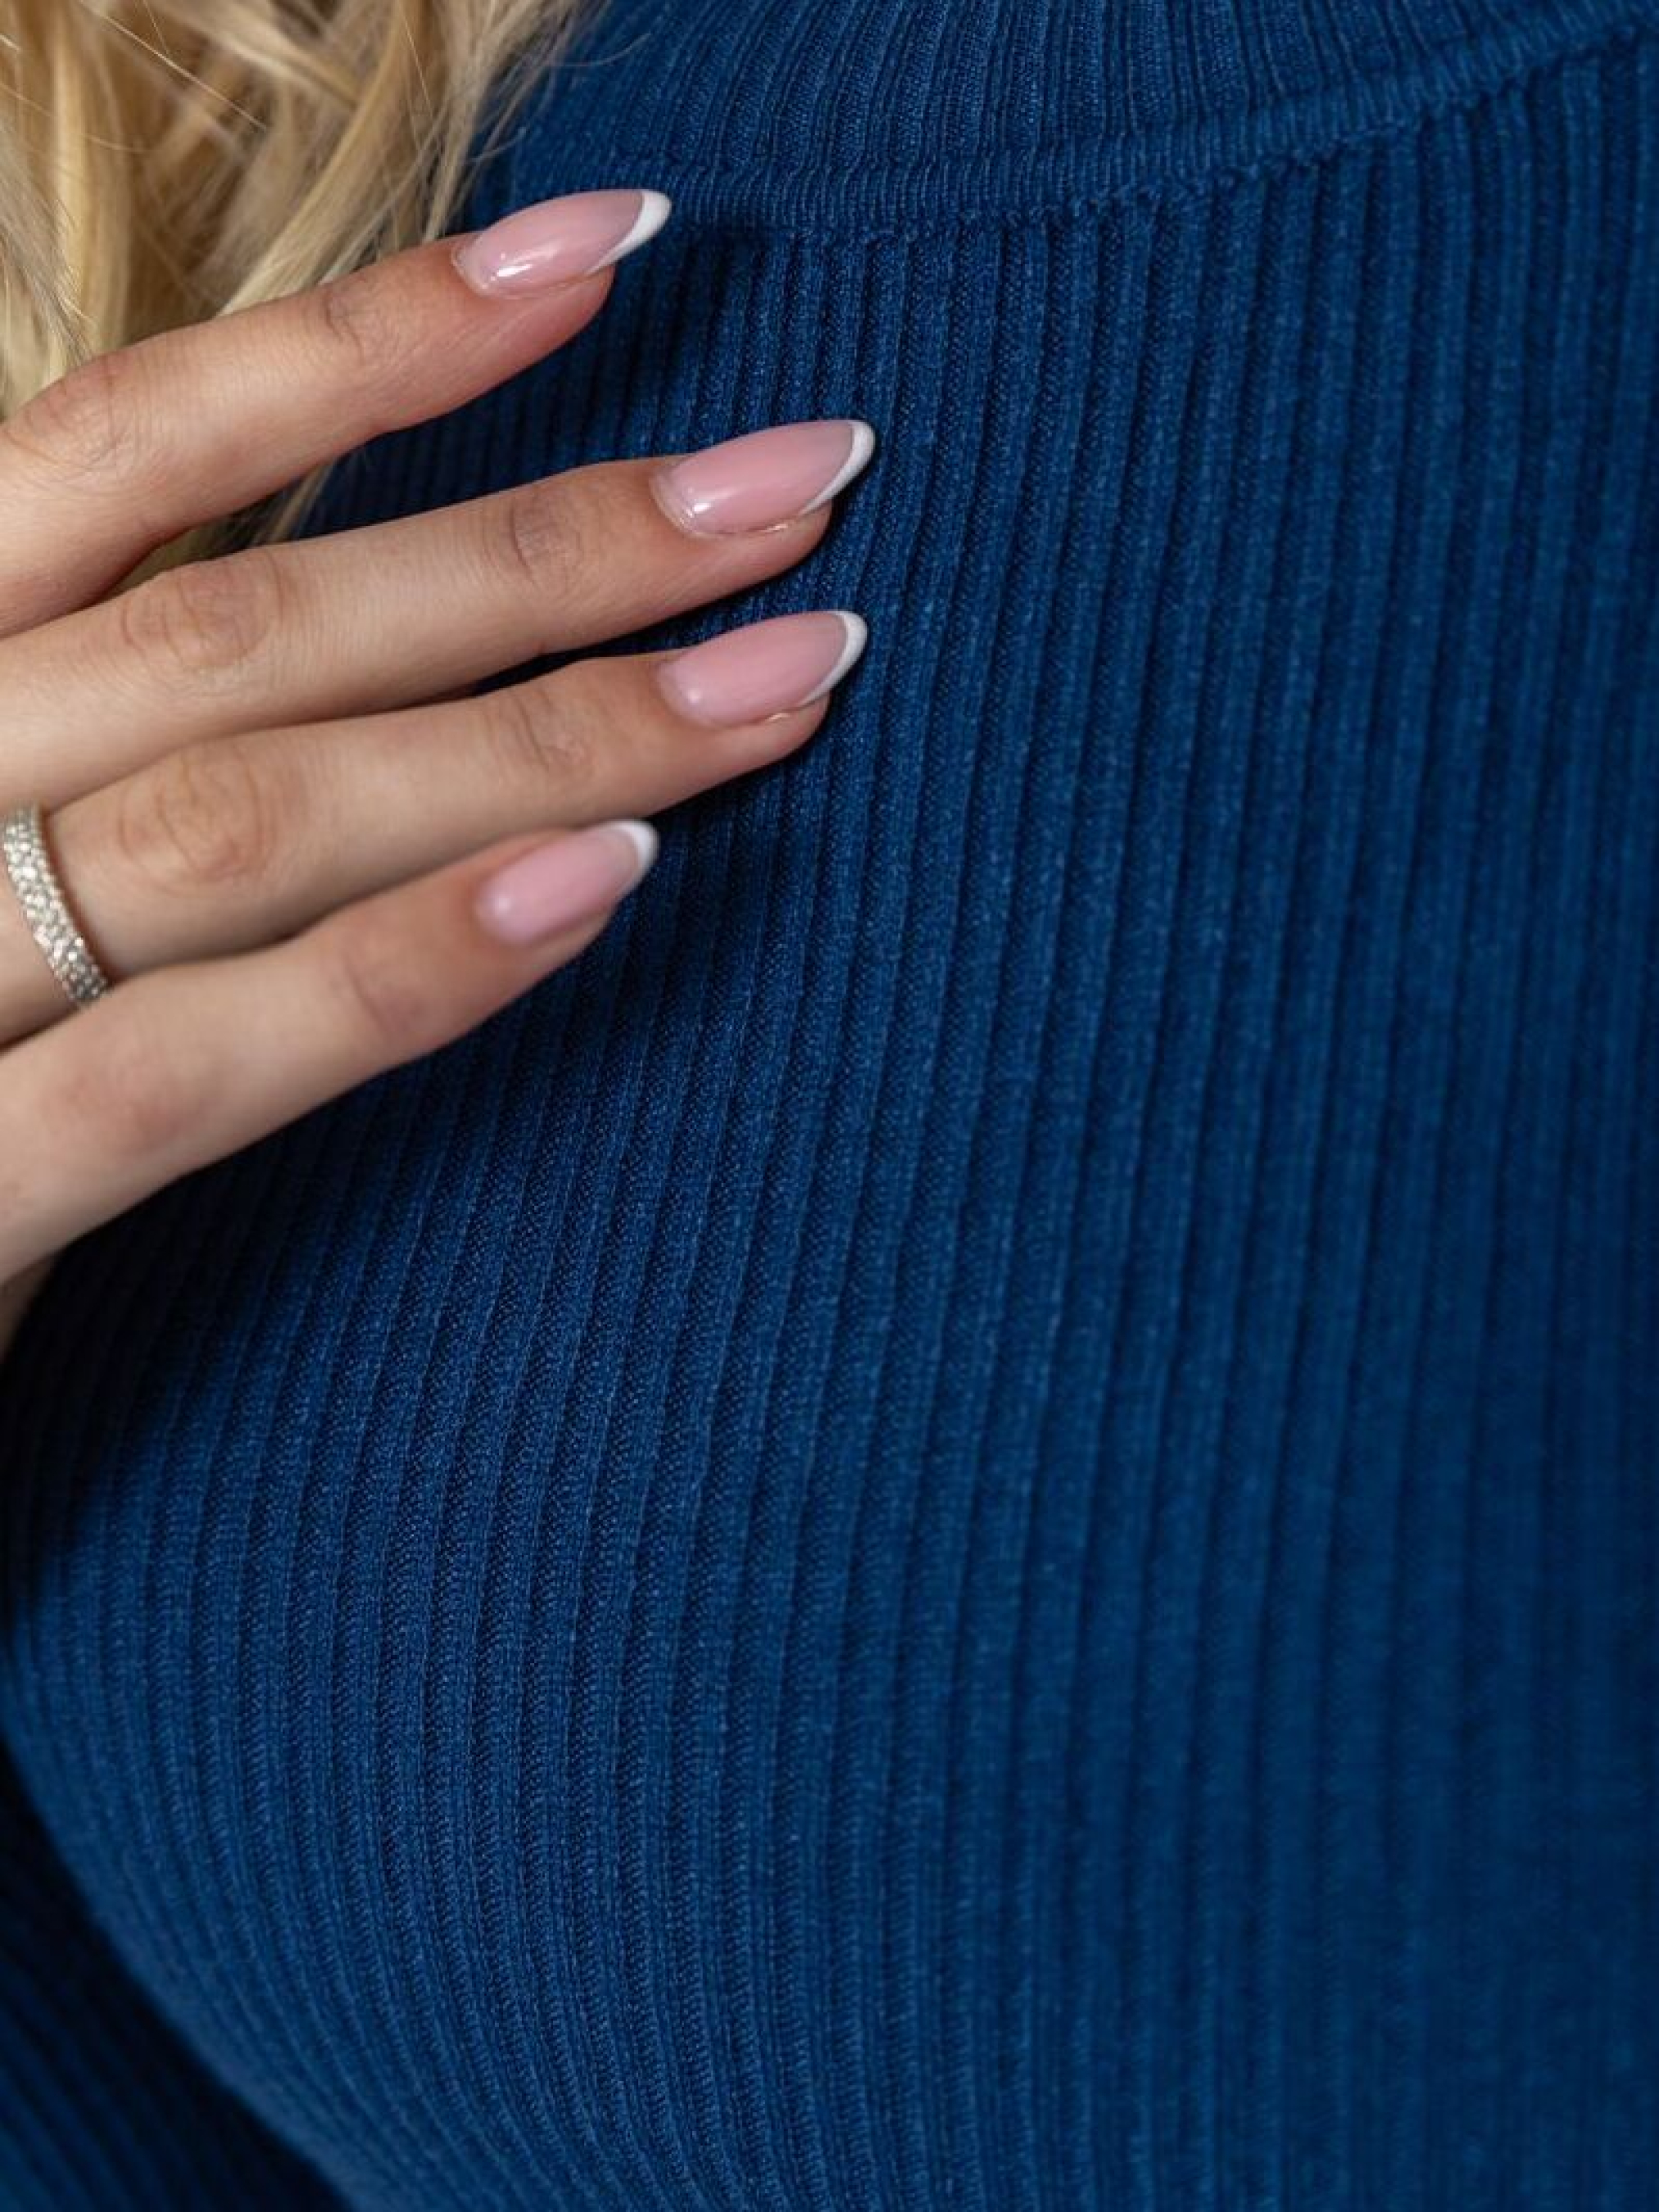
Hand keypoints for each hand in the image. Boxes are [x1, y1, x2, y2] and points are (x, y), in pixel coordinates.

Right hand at [0, 188, 872, 1363]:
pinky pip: (180, 1067)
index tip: (607, 258)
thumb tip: (408, 646)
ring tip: (784, 683)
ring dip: (541, 736)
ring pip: (248, 812)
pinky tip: (598, 889)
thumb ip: (126, 725)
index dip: (365, 342)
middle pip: (247, 623)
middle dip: (548, 547)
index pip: (125, 445)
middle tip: (800, 488)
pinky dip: (397, 972)